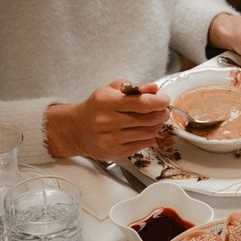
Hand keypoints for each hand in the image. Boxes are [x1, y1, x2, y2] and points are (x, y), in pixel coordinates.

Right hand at [46, 79, 169, 159]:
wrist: (76, 129)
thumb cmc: (96, 107)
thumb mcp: (111, 90)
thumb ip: (134, 88)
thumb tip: (154, 88)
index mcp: (106, 102)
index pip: (142, 103)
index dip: (159, 102)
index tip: (165, 100)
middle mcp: (107, 121)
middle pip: (149, 119)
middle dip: (161, 113)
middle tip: (163, 110)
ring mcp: (110, 139)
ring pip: (148, 133)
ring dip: (157, 125)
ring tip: (154, 119)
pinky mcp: (114, 152)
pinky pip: (142, 145)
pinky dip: (149, 137)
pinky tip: (145, 130)